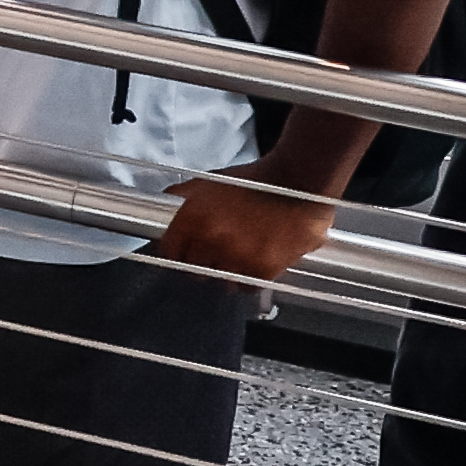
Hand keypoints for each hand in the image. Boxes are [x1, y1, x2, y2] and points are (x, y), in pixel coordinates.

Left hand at [139, 172, 332, 287]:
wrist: (299, 181)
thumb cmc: (257, 179)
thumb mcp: (213, 180)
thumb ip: (186, 192)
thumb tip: (166, 197)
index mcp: (194, 218)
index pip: (170, 252)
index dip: (177, 253)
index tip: (183, 253)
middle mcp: (212, 241)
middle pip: (195, 268)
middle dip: (202, 261)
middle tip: (216, 252)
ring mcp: (237, 257)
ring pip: (221, 279)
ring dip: (227, 271)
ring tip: (239, 257)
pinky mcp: (263, 269)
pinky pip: (247, 286)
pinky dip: (250, 278)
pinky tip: (256, 263)